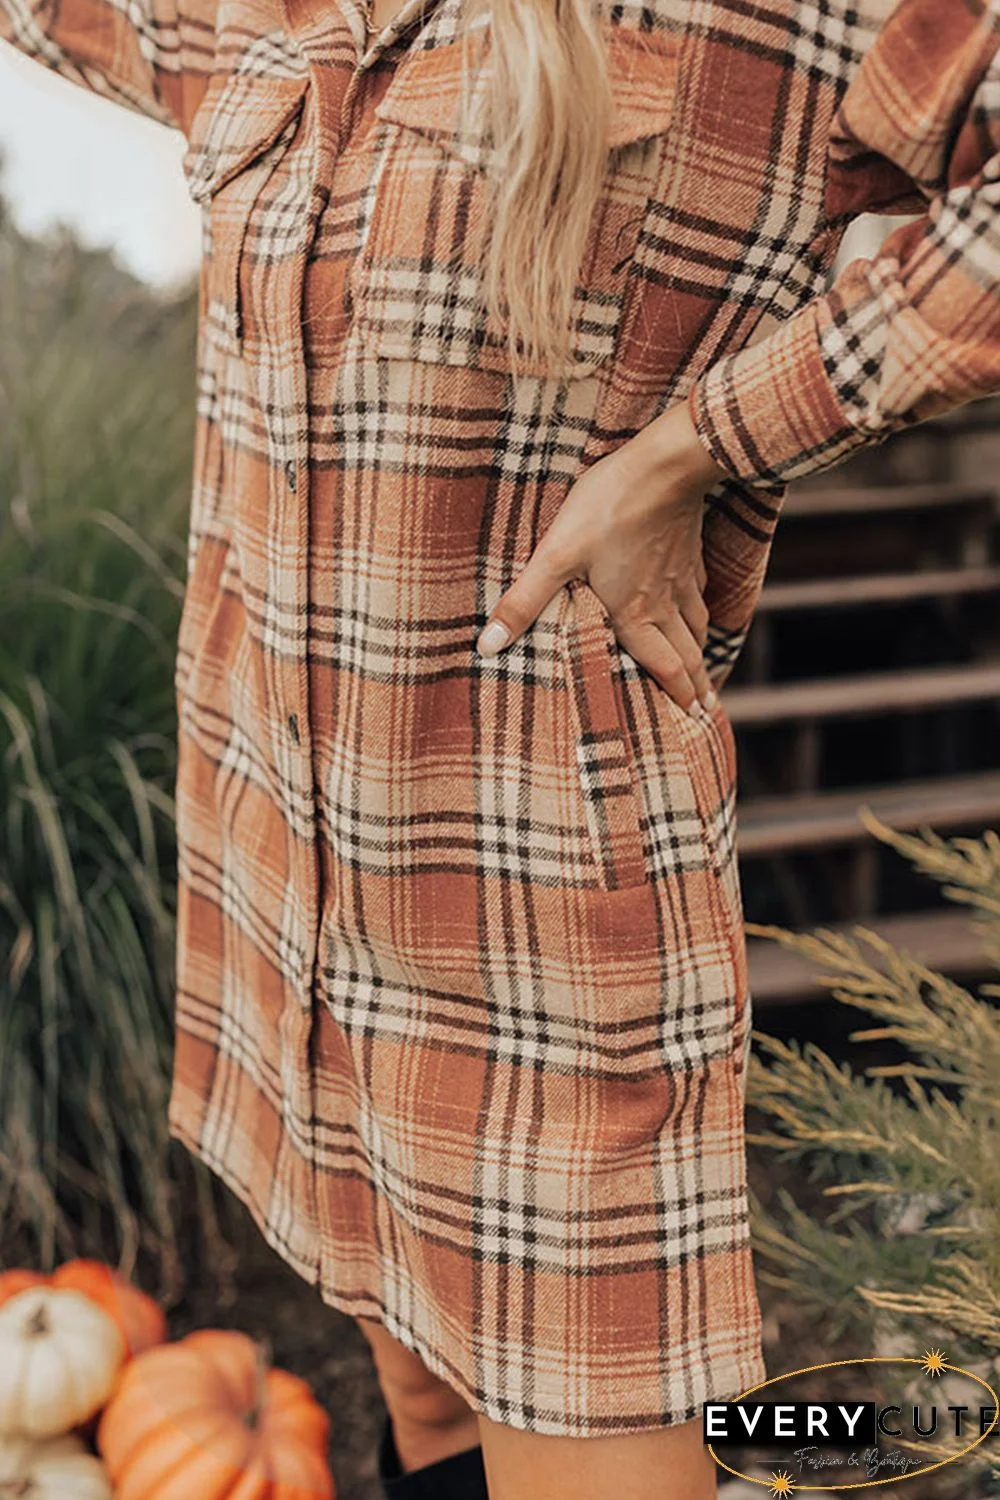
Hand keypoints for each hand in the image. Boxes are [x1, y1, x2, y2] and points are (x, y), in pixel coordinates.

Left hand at [474, 400, 728, 712]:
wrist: (665, 463)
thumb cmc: (609, 507)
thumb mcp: (556, 553)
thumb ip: (524, 601)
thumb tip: (487, 646)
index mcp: (634, 613)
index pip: (663, 667)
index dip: (677, 696)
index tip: (691, 719)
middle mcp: (664, 603)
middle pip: (688, 655)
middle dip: (696, 686)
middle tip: (703, 710)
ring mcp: (681, 576)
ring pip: (697, 626)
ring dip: (700, 653)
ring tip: (702, 671)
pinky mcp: (688, 549)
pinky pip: (699, 592)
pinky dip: (700, 612)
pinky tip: (696, 609)